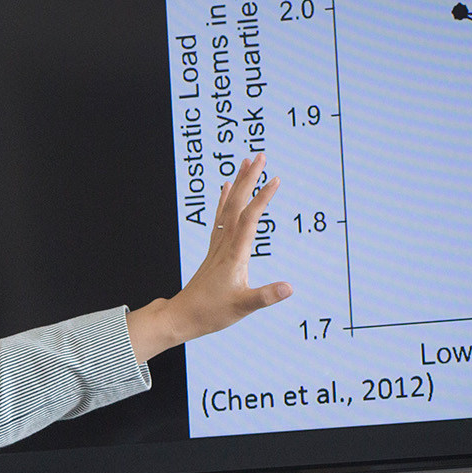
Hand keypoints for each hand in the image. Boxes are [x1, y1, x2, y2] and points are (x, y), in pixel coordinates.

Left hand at [126, 153, 293, 361]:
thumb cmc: (210, 313)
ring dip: (238, 184)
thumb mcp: (242, 307)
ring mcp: (218, 246)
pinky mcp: (214, 250)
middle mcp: (225, 245)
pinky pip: (220, 218)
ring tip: (246, 162)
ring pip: (228, 208)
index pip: (249, 220)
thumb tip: (289, 288)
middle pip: (237, 205)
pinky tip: (227, 188)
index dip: (262, 199)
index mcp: (234, 255)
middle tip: (260, 156)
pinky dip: (225, 200)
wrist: (182, 316)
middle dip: (249, 179)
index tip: (276, 179)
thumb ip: (265, 296)